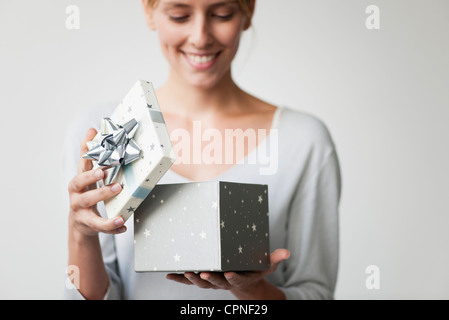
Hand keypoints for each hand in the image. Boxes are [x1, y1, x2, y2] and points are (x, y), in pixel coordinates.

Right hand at [67, 128, 125, 236]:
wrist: (80, 221)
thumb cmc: (87, 192)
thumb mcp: (87, 174)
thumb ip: (89, 155)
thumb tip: (92, 129)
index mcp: (78, 180)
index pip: (81, 167)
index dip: (87, 159)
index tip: (95, 154)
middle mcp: (76, 194)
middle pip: (81, 186)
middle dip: (94, 181)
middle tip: (110, 179)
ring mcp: (80, 211)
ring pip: (91, 209)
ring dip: (105, 206)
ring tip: (119, 205)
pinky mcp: (88, 224)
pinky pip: (101, 226)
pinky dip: (112, 226)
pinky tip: (123, 225)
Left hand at [166, 249, 289, 298]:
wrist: (243, 282)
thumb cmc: (253, 270)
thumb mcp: (265, 265)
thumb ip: (274, 259)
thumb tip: (287, 252)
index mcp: (239, 278)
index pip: (235, 279)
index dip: (232, 277)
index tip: (228, 273)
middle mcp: (224, 282)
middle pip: (215, 282)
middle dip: (208, 278)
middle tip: (201, 273)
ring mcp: (212, 281)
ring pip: (201, 283)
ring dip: (191, 279)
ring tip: (185, 272)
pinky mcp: (203, 279)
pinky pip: (190, 281)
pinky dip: (180, 279)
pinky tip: (170, 275)